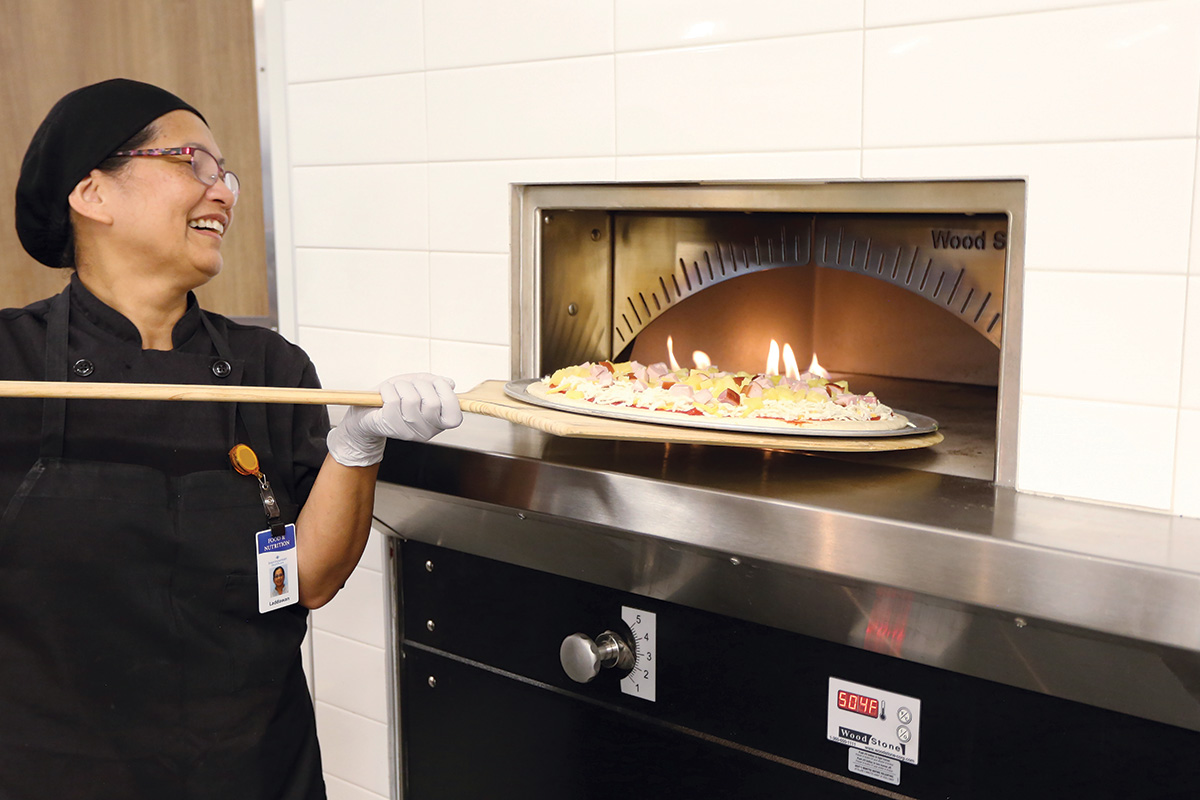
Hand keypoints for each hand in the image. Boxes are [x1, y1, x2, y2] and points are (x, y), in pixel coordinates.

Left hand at [326, 373, 462, 466]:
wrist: (368, 411)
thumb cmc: (396, 396)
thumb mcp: (419, 385)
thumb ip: (435, 383)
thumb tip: (450, 383)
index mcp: (440, 422)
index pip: (454, 412)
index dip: (445, 391)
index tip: (434, 383)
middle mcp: (427, 431)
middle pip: (432, 402)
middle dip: (420, 384)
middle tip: (410, 385)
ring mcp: (409, 431)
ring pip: (411, 400)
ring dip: (402, 386)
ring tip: (396, 388)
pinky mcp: (391, 427)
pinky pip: (393, 401)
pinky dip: (388, 390)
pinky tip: (385, 392)